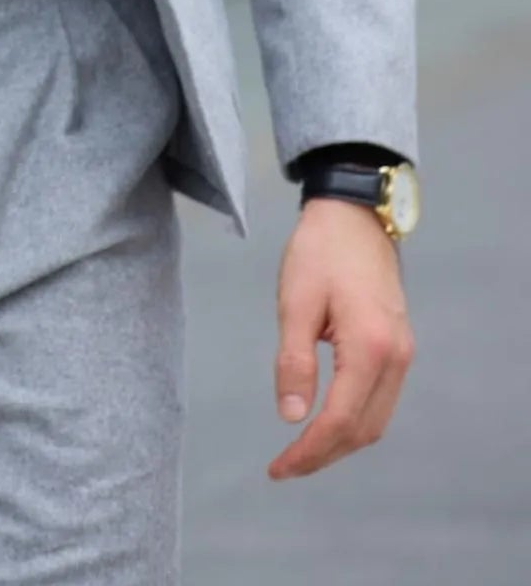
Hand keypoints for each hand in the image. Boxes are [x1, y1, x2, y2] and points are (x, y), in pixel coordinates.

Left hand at [267, 197, 413, 478]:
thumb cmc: (320, 250)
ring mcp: (402, 352)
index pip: (340, 420)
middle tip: (285, 466)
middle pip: (364, 430)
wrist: (354, 212)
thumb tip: (292, 417)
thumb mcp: (295, 302)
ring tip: (302, 451)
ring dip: (341, 442)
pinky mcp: (397, 344)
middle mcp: (395, 357)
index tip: (278, 468)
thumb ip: (294, 361)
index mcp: (369, 348)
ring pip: (376, 419)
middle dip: (324, 454)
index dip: (309, 451)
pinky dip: (354, 419)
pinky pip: (380, 399)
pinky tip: (327, 420)